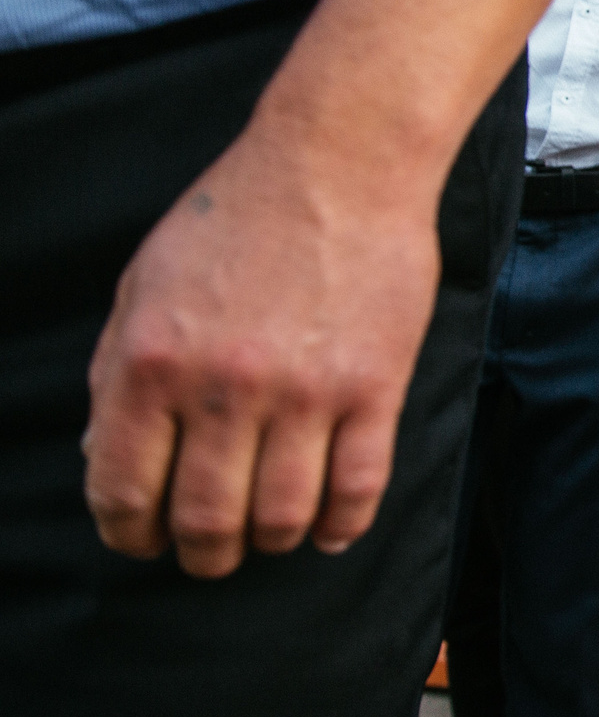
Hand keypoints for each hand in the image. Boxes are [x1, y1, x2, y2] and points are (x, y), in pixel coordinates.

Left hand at [84, 114, 442, 578]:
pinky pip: (359, 485)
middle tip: (210, 552)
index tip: (144, 540)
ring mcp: (306, 390)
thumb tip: (105, 457)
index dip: (129, 533)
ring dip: (272, 542)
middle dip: (203, 554)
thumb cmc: (236, 217)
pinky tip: (331, 529)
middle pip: (208, 519)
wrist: (339, 162)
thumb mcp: (144, 285)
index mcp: (152, 362)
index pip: (125, 489)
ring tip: (270, 535)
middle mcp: (225, 387)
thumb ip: (115, 374)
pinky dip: (343, 524)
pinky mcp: (375, 385)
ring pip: (284, 515)